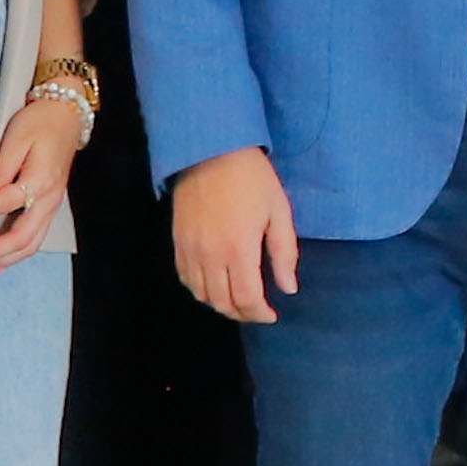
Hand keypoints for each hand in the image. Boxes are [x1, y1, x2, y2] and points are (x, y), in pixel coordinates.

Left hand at [0, 86, 87, 272]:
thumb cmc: (39, 123)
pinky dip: (14, 256)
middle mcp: (49, 200)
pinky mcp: (49, 208)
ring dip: (2, 260)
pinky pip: (34, 240)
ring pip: (29, 246)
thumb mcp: (15, 140)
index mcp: (40, 180)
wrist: (66, 116)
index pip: (5, 204)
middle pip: (21, 238)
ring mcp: (52, 207)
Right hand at [172, 147, 302, 323]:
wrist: (211, 151)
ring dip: (221, 305)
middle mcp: (211, 255)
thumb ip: (284, 253)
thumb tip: (289, 288)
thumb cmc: (252, 179)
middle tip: (257, 311)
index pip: (247, 298)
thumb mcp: (279, 212)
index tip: (272, 314)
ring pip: (201, 294)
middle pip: (223, 302)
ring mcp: (190, 250)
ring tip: (238, 301)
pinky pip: (185, 278)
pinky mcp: (178, 242)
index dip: (259, 314)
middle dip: (242, 314)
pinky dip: (200, 290)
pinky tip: (214, 287)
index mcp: (239, 249)